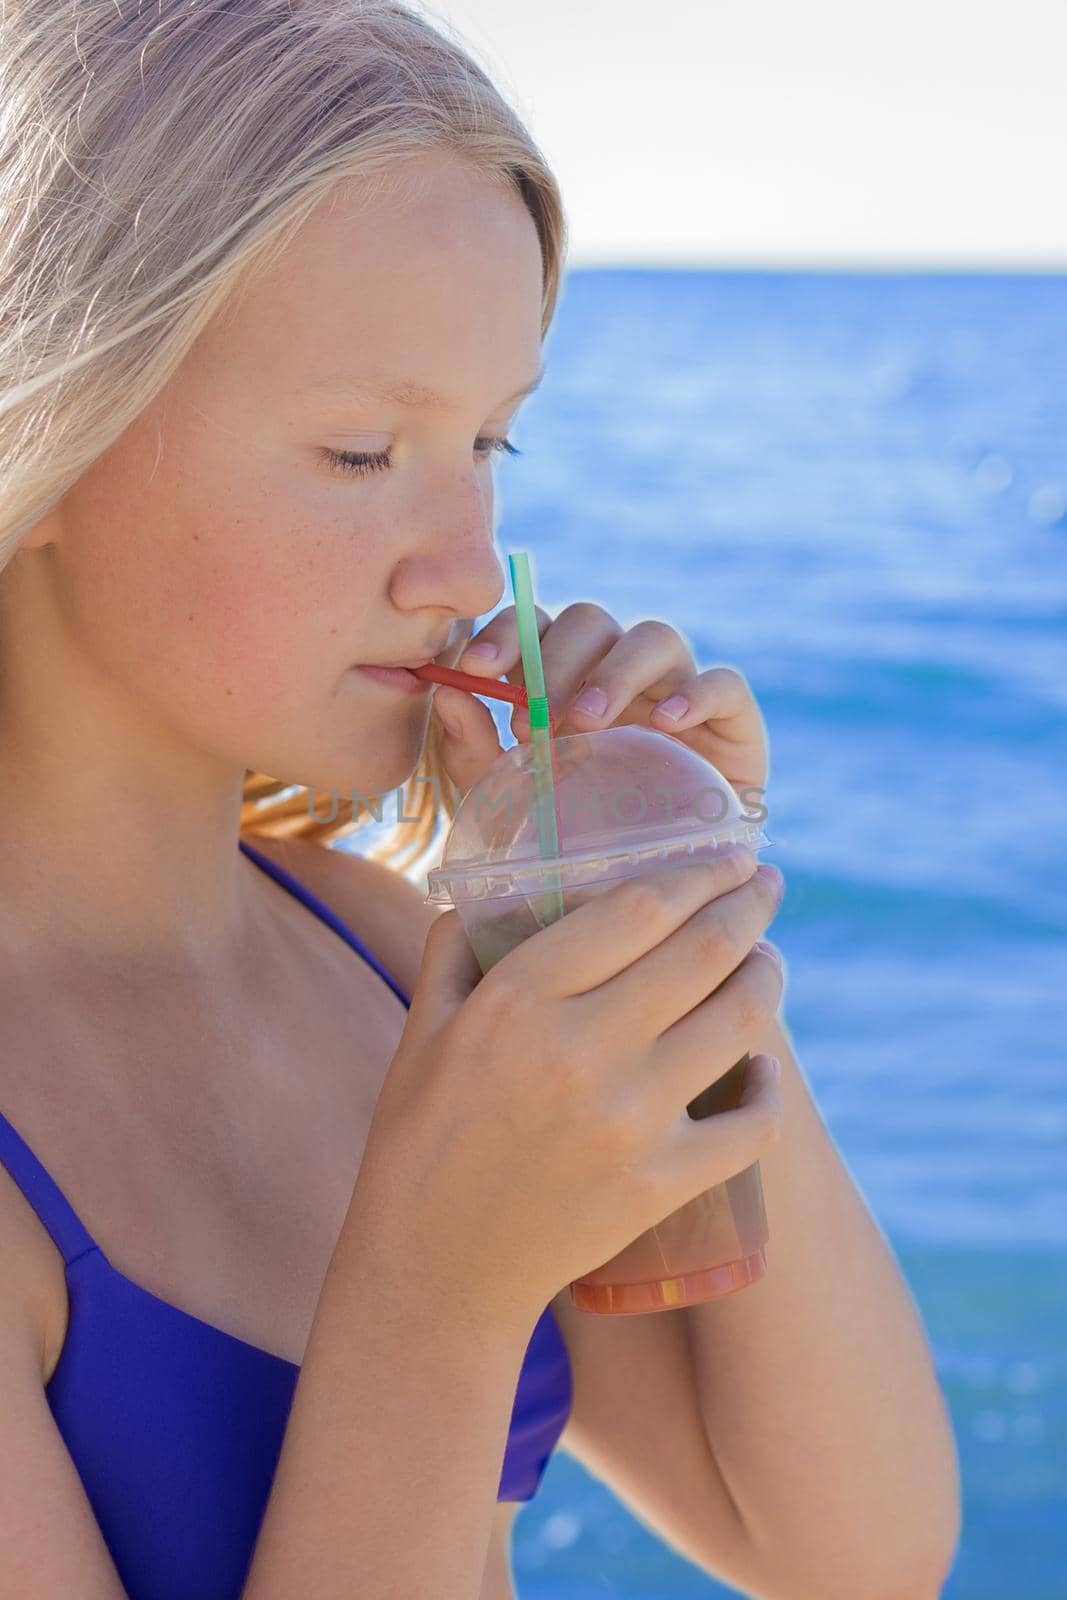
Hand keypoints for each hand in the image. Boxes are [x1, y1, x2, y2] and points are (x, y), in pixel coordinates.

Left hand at [431, 602, 768, 806]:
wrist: (646, 890)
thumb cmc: (571, 834)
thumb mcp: (507, 797)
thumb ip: (472, 746)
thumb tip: (445, 690)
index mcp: (566, 673)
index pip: (537, 623)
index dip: (506, 632)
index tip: (476, 668)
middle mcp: (622, 669)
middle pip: (592, 621)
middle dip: (556, 658)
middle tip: (534, 716)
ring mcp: (679, 687)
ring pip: (655, 636)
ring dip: (615, 671)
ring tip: (587, 721)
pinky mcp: (732, 719)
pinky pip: (725, 682)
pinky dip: (697, 693)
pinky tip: (666, 724)